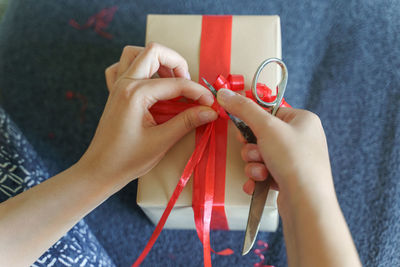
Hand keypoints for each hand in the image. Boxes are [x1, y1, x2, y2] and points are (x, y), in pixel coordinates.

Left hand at [78, 43, 217, 190]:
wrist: (100, 171)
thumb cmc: (127, 159)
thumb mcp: (161, 141)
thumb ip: (187, 122)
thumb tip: (210, 111)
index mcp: (136, 94)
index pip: (176, 83)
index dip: (198, 92)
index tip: (211, 104)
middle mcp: (125, 83)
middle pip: (154, 52)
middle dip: (177, 63)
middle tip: (188, 85)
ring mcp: (117, 86)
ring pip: (136, 53)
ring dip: (157, 61)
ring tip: (170, 81)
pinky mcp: (114, 93)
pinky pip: (121, 67)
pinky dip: (136, 68)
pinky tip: (147, 82)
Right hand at [216, 89, 333, 201]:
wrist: (306, 203)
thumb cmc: (293, 160)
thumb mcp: (266, 127)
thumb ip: (243, 109)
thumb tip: (224, 93)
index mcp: (303, 120)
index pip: (269, 112)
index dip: (253, 122)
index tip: (243, 129)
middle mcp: (302, 138)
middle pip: (262, 135)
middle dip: (252, 148)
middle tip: (256, 153)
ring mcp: (297, 160)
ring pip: (260, 155)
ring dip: (254, 164)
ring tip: (262, 172)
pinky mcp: (290, 178)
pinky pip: (265, 171)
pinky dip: (259, 177)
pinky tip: (260, 183)